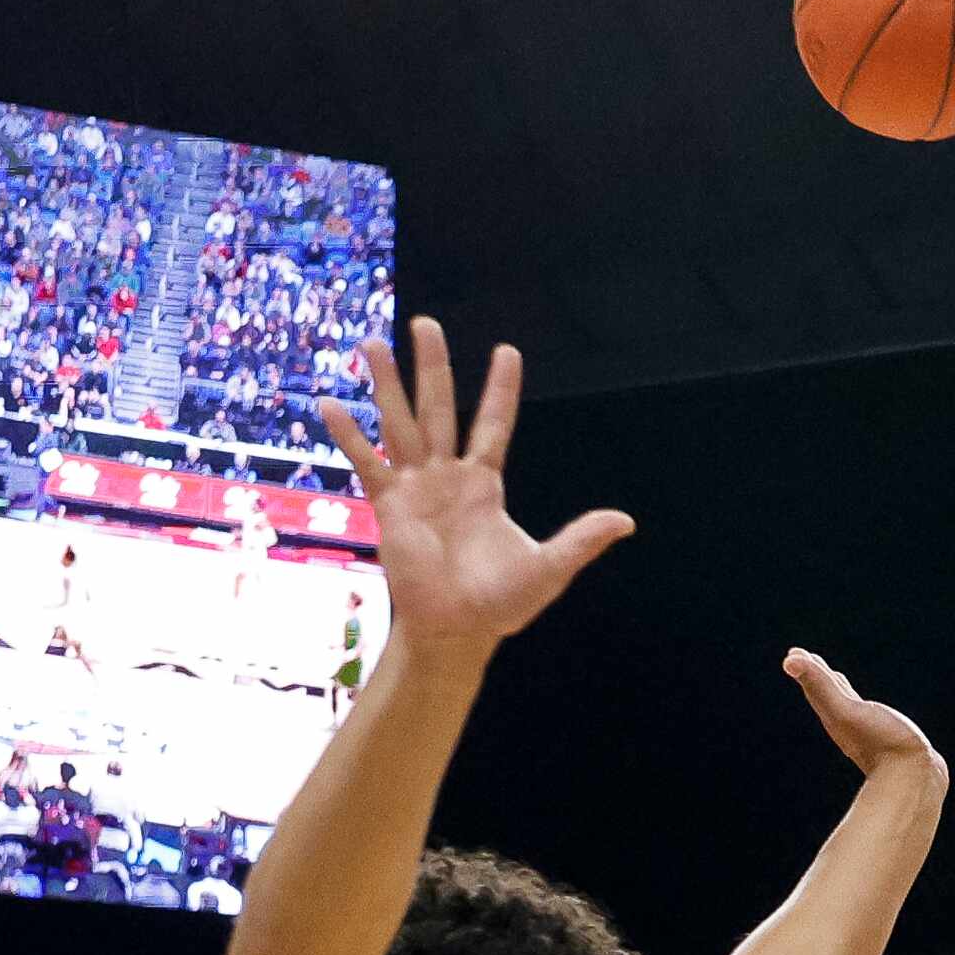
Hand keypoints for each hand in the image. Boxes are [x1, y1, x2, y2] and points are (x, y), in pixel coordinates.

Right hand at [316, 318, 631, 651]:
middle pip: (439, 407)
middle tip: (425, 322)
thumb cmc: (500, 603)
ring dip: (386, 384)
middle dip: (433, 366)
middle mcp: (447, 475)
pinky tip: (329, 404)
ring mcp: (415, 487)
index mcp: (485, 483)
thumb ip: (581, 539)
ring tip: (372, 343)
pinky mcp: (389, 506)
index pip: (495, 424)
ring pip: (399, 423)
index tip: (506, 351)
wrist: (457, 631)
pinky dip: (348, 436)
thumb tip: (626, 521)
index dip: (501, 389)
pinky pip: (367, 463)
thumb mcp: (548, 567)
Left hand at [783, 648, 938, 780]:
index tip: (794, 654)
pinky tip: (871, 709)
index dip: (806, 669)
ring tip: (836, 679)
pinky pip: (870, 716)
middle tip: (807, 659)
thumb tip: (789, 660)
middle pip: (827, 695)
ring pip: (848, 706)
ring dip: (839, 690)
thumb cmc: (881, 744)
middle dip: (819, 676)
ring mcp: (868, 731)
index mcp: (834, 717)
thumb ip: (820, 685)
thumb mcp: (844, 710)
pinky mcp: (889, 737)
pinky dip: (863, 705)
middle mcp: (847, 725)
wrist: (914, 779)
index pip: (815, 688)